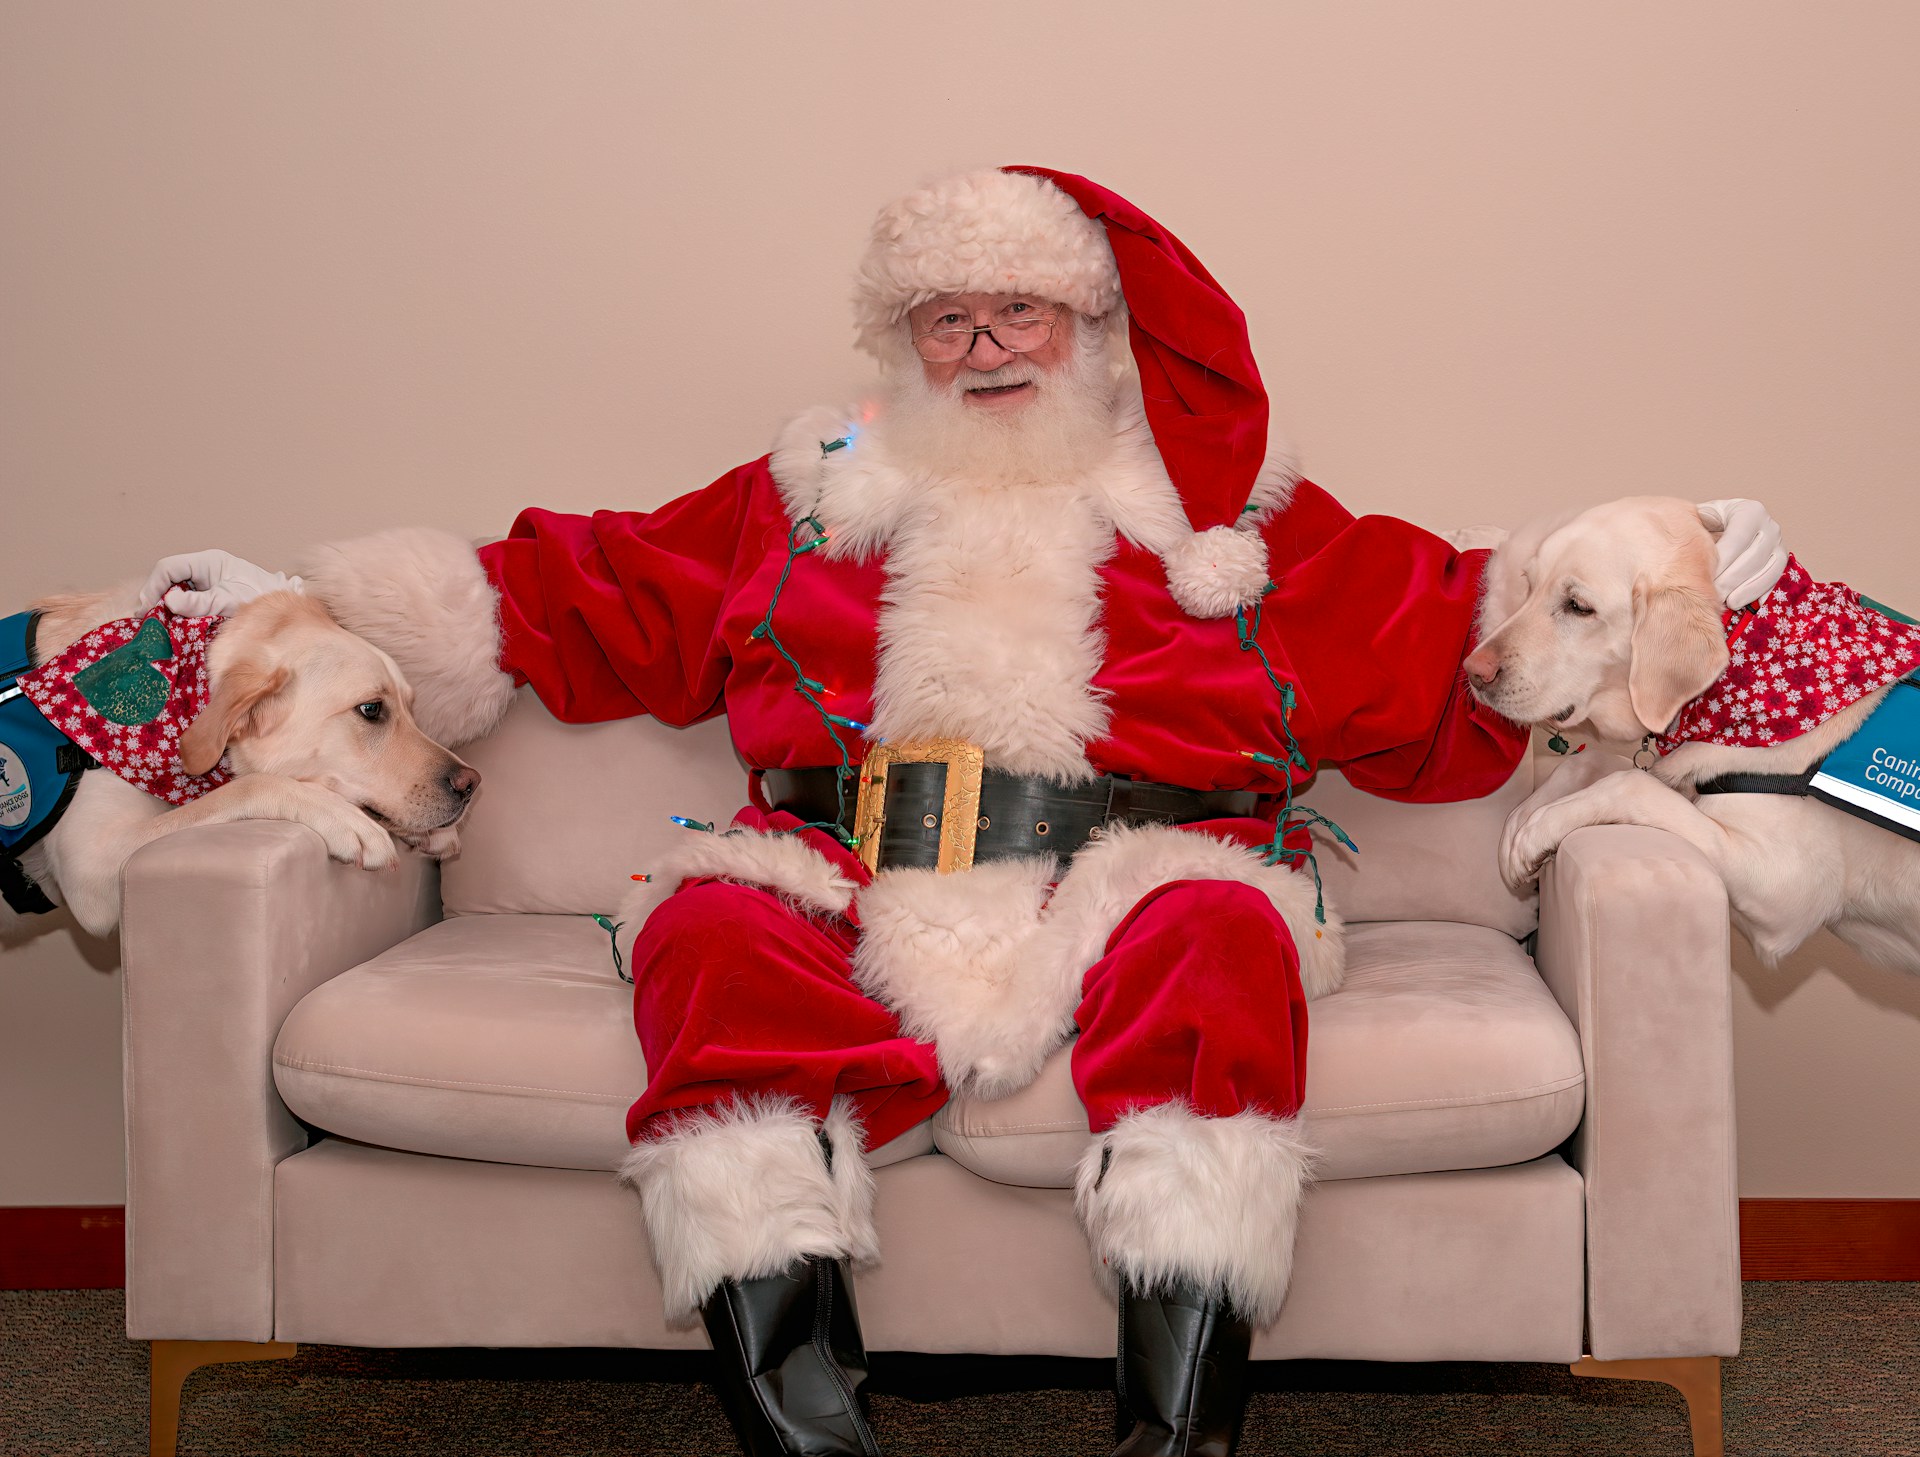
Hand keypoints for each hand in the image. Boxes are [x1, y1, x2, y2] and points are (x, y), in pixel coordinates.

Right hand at [140, 549, 303, 616]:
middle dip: (156, 597)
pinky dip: (178, 613)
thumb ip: (200, 602)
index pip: (169, 568)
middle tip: (147, 621)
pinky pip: (186, 603)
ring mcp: (206, 583)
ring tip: (157, 626)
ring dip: (165, 607)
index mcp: (209, 562)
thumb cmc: (262, 600)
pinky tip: (173, 626)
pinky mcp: (210, 598)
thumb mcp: (229, 601)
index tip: (147, 608)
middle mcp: (205, 569)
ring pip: (175, 591)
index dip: (154, 586)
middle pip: (168, 579)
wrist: (285, 608)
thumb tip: (169, 601)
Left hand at [1697, 499, 1785, 608]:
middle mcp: (1769, 526)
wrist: (1720, 530)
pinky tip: (1746, 604)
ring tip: (1729, 602)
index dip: (1725, 557)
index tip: (1706, 575)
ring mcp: (1778, 544)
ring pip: (1769, 568)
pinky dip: (1761, 592)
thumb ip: (1694, 524)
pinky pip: (1775, 579)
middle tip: (1714, 594)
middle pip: (1755, 555)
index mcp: (1749, 511)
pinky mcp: (1779, 561)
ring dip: (1748, 588)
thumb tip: (1682, 535)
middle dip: (1733, 578)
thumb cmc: (1705, 525)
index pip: (1739, 535)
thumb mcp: (1700, 517)